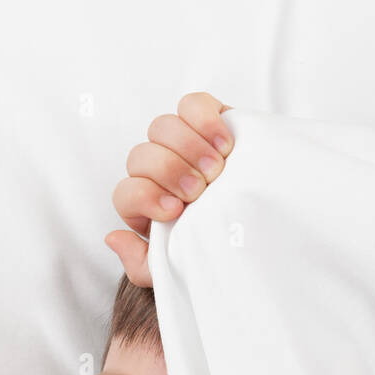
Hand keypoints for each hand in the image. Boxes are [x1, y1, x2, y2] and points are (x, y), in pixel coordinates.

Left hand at [106, 92, 232, 286]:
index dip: (145, 197)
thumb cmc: (217, 249)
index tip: (176, 211)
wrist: (261, 230)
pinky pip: (192, 104)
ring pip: (161, 127)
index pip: (126, 192)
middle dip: (170, 172)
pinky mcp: (208, 120)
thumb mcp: (178, 269)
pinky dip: (205, 119)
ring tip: (216, 169)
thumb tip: (113, 237)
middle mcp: (158, 171)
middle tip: (200, 190)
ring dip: (188, 148)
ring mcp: (181, 144)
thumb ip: (140, 264)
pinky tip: (225, 144)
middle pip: (141, 156)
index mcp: (146, 204)